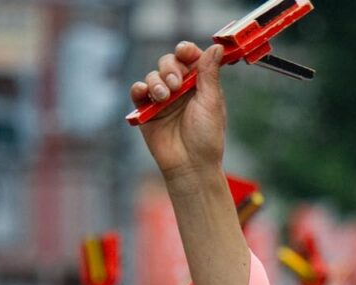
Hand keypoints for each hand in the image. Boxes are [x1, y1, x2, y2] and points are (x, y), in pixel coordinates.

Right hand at [129, 42, 225, 177]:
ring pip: (153, 75)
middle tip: (176, 84)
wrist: (191, 165)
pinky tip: (147, 94)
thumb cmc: (206, 138)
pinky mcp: (147, 111)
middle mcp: (180, 89)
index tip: (185, 53)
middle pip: (169, 62)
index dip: (186, 51)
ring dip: (157, 82)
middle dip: (170, 68)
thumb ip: (209, 74)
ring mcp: (163, 99)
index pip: (189, 58)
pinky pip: (138, 91)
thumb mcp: (211, 103)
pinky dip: (140, 89)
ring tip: (164, 97)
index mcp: (198, 85)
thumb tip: (217, 47)